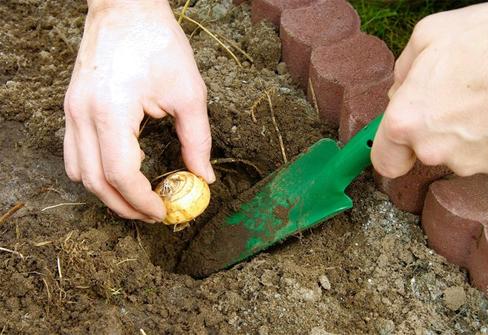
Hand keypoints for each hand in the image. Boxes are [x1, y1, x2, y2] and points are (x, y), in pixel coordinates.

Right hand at [64, 0, 214, 221]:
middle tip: (152, 214)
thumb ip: (197, 141)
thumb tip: (203, 177)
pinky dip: (93, 173)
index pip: (120, 175)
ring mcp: (72, 111)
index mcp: (111, 112)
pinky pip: (73, 153)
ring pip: (78, 172)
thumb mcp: (188, 94)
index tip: (163, 212)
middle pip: (94, 182)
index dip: (142, 201)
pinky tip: (117, 173)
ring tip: (136, 199)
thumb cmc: (158, 43)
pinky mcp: (72, 107)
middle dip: (124, 206)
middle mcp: (83, 115)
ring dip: (107, 192)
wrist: (126, 8)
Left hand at [371, 2, 487, 177]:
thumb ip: (405, 66)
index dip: (392, 150)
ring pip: (456, 151)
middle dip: (434, 127)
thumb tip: (401, 86)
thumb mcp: (433, 34)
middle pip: (423, 149)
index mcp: (406, 121)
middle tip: (456, 96)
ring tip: (485, 96)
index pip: (384, 161)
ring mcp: (469, 161)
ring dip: (464, 128)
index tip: (399, 143)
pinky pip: (484, 152)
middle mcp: (433, 149)